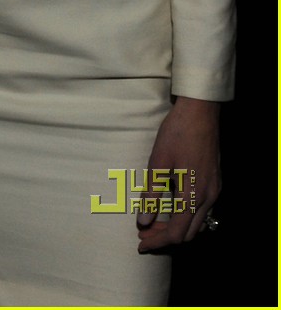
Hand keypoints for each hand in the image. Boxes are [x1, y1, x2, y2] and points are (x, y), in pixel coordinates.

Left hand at [136, 97, 221, 251]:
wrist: (200, 112)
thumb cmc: (176, 134)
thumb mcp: (158, 162)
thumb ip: (152, 194)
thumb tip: (142, 221)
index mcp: (193, 194)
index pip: (176, 232)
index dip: (157, 241)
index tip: (140, 244)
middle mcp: (208, 197)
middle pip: (189, 233)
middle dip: (166, 238)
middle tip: (144, 235)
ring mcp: (214, 190)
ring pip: (198, 224)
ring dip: (177, 229)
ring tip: (154, 225)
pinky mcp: (215, 182)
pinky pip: (203, 211)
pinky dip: (187, 218)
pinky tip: (172, 210)